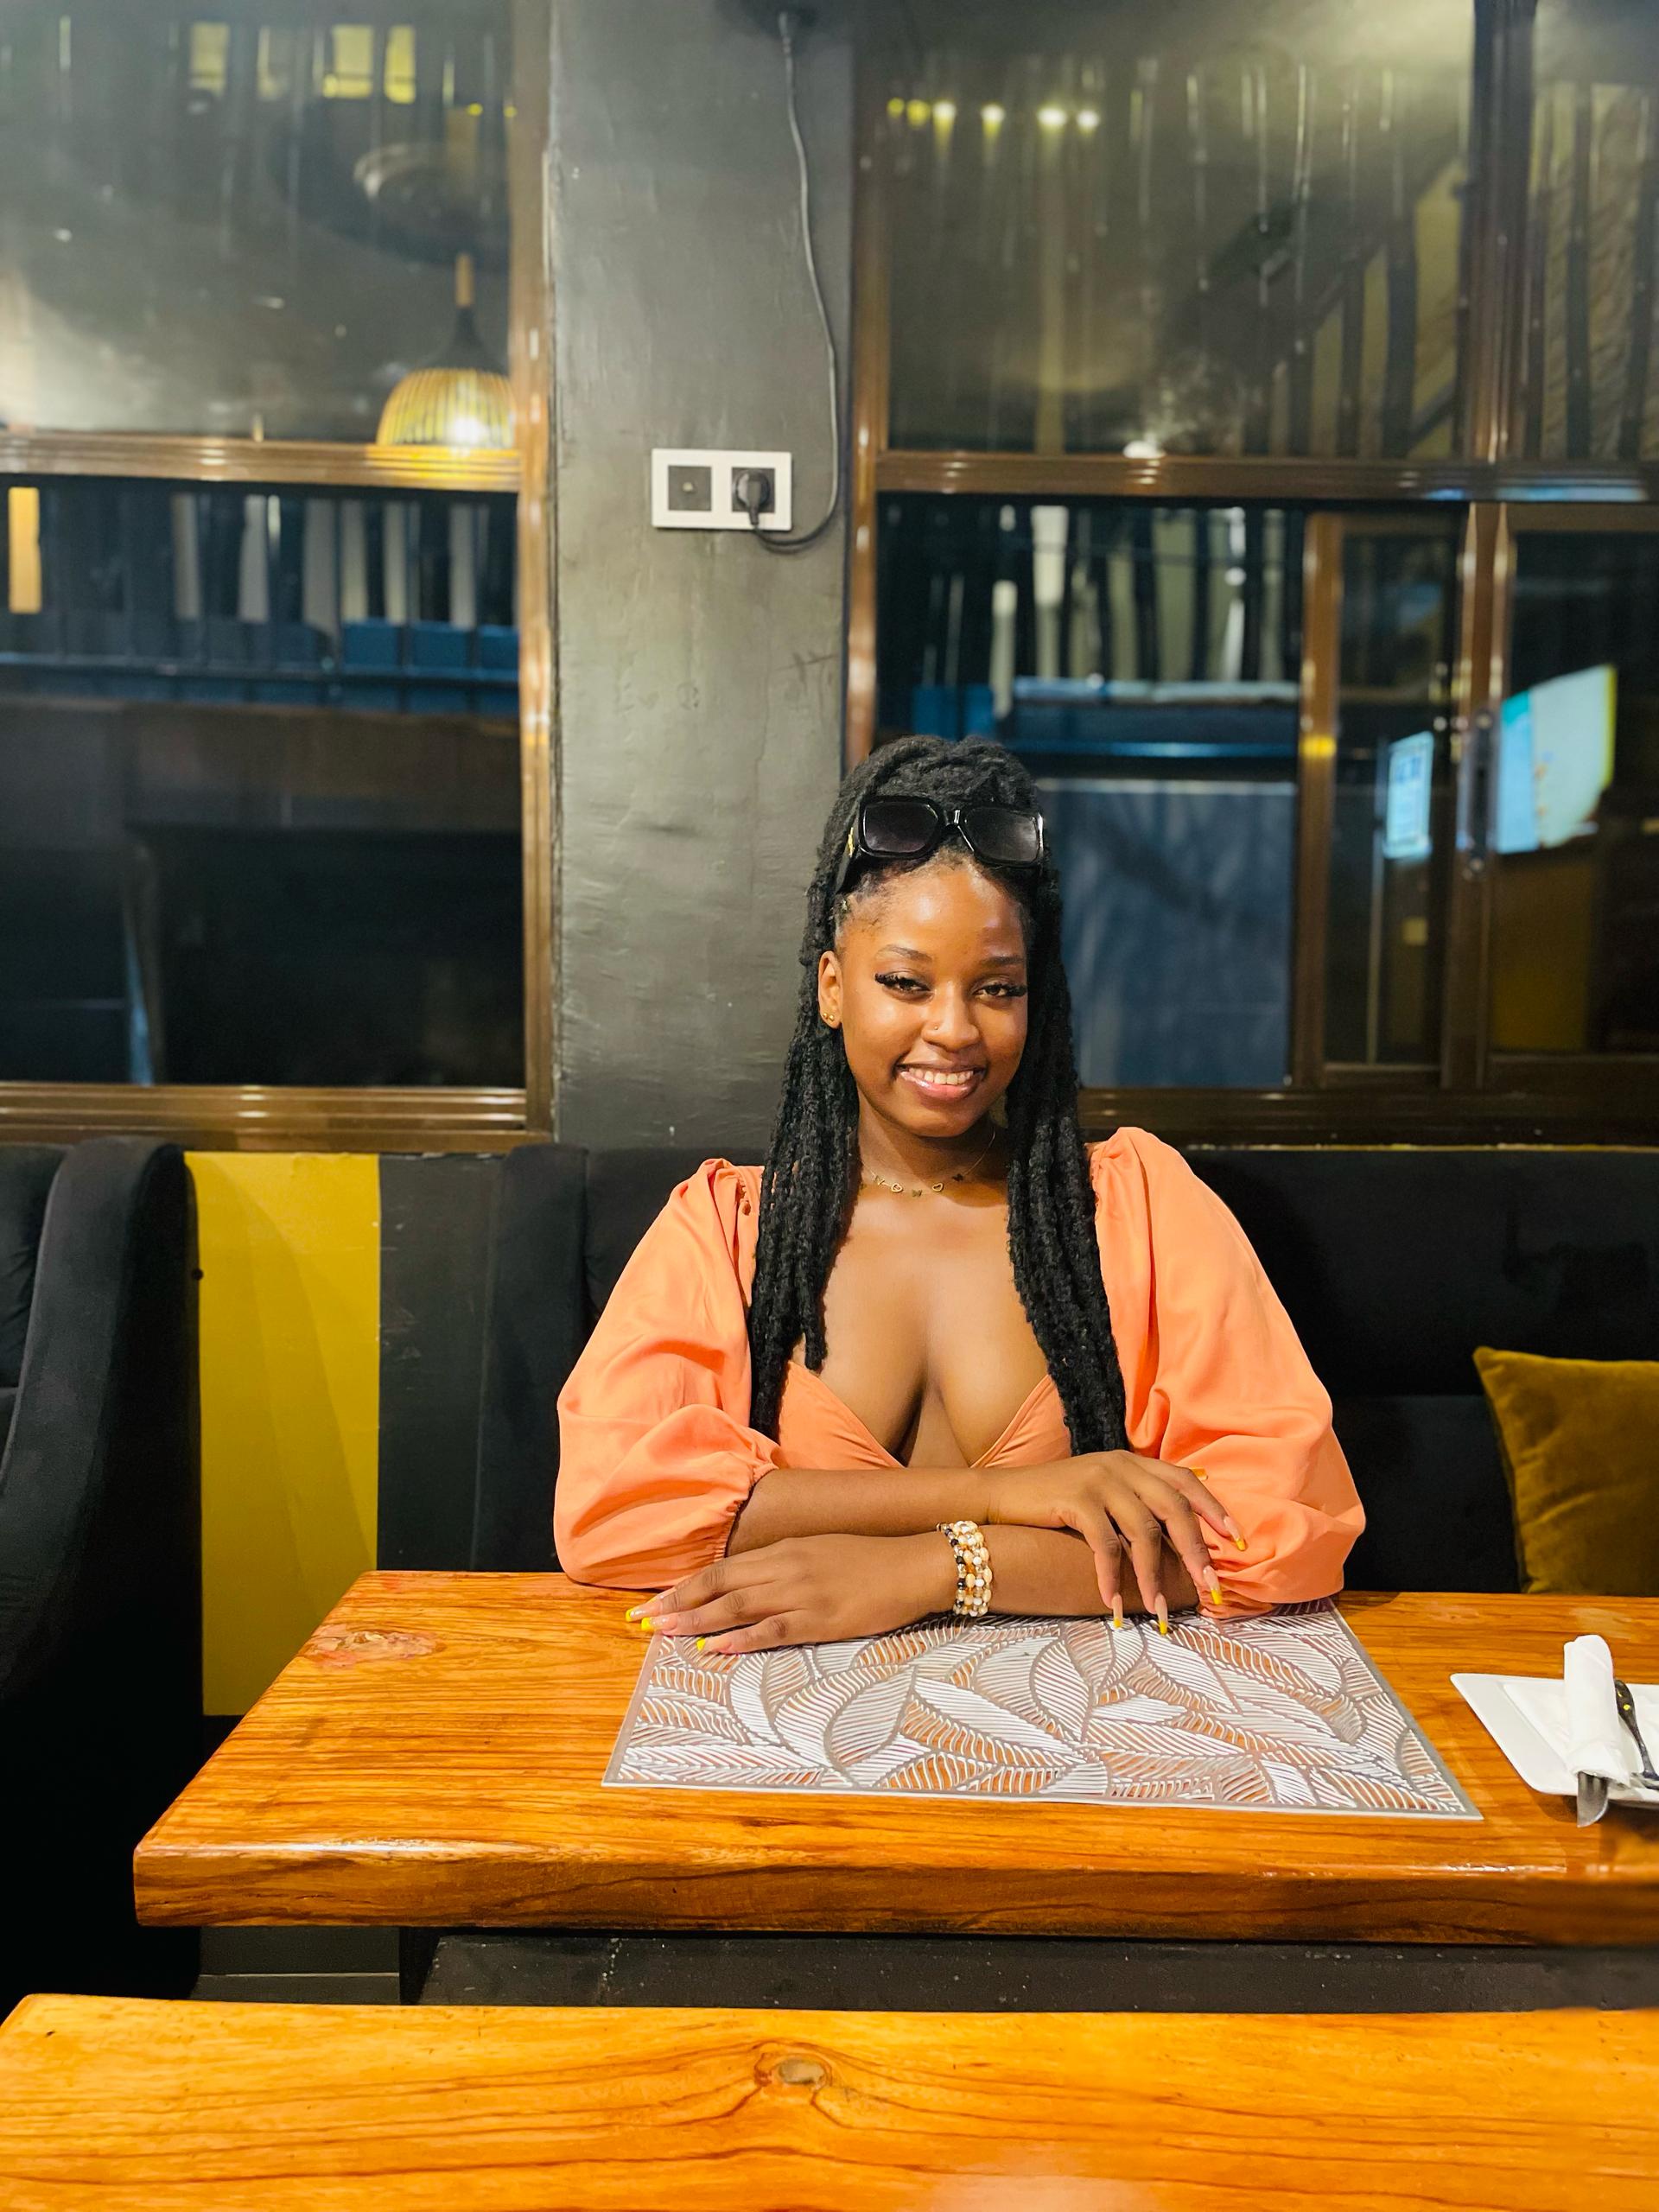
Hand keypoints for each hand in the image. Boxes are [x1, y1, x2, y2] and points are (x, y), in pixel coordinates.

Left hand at [640, 1532, 954, 1654]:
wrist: (915, 1564)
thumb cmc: (870, 1560)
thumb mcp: (819, 1552)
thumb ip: (783, 1566)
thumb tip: (747, 1586)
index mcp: (783, 1549)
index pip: (721, 1569)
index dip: (684, 1587)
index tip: (653, 1602)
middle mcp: (785, 1566)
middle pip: (719, 1586)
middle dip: (676, 1604)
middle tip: (641, 1621)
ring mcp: (802, 1592)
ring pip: (737, 1606)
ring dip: (696, 1621)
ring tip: (663, 1634)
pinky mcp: (822, 1617)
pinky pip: (773, 1629)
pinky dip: (742, 1639)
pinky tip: (717, 1648)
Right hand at [985, 1453, 1238, 1619]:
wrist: (1001, 1495)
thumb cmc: (1054, 1502)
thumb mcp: (1102, 1491)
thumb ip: (1135, 1501)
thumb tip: (1178, 1537)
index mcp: (1133, 1462)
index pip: (1186, 1482)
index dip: (1215, 1511)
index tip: (1237, 1544)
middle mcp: (1121, 1465)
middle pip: (1174, 1508)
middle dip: (1196, 1552)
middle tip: (1209, 1588)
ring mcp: (1099, 1480)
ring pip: (1144, 1532)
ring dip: (1153, 1577)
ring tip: (1158, 1612)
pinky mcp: (1075, 1498)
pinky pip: (1105, 1545)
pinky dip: (1112, 1577)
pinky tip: (1112, 1604)